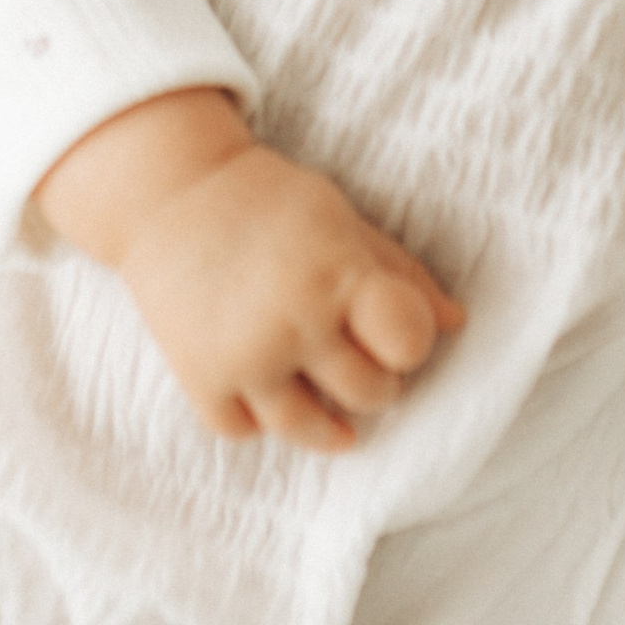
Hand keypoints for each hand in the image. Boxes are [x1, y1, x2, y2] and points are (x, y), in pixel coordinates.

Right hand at [36, 89, 464, 451]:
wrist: (169, 194)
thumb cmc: (269, 201)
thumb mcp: (342, 220)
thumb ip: (399, 273)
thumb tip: (455, 323)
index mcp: (339, 272)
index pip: (408, 342)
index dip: (410, 344)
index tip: (395, 335)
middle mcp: (296, 320)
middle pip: (370, 393)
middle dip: (374, 382)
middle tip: (355, 359)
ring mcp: (247, 356)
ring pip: (312, 430)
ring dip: (329, 420)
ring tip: (327, 401)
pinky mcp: (200, 378)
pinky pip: (245, 431)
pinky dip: (258, 419)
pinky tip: (266, 395)